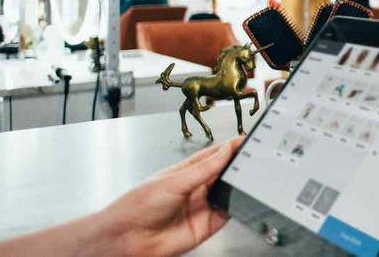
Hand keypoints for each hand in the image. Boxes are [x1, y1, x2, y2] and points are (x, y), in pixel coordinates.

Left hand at [100, 136, 243, 255]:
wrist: (129, 238)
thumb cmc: (138, 206)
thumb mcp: (174, 181)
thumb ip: (203, 168)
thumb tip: (225, 151)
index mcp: (185, 172)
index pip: (212, 156)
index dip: (228, 148)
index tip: (244, 140)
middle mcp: (195, 188)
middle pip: (223, 173)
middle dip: (236, 165)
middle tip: (249, 158)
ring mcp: (202, 206)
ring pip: (228, 192)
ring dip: (237, 185)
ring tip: (244, 177)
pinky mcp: (208, 225)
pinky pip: (228, 213)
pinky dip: (236, 206)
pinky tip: (237, 198)